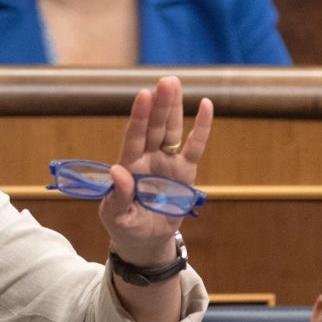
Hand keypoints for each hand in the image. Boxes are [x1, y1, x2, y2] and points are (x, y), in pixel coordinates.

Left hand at [99, 76, 213, 264]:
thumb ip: (118, 194)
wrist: (145, 241)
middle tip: (166, 81)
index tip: (142, 95)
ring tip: (175, 84)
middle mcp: (147, 158)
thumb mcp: (116, 215)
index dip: (138, 117)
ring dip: (173, 108)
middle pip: (153, 127)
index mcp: (128, 165)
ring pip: (171, 130)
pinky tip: (205, 105)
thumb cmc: (125, 226)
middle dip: (159, 104)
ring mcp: (166, 162)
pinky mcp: (185, 171)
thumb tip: (117, 170)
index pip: (133, 137)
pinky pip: (194, 146)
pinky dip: (201, 127)